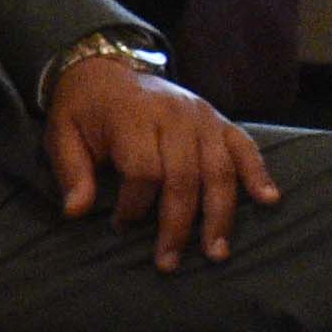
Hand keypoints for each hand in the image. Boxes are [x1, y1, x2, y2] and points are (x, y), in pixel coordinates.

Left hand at [46, 51, 274, 272]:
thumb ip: (72, 173)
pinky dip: (258, 173)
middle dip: (178, 225)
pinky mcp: (220, 120)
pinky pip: (245, 147)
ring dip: (220, 215)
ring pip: (219, 170)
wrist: (107, 68)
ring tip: (216, 253)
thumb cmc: (83, 110)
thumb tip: (75, 213)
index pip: (144, 169)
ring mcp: (203, 117)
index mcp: (134, 116)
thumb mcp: (62, 135)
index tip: (120, 226)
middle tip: (169, 263)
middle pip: (185, 177)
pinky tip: (269, 200)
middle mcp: (175, 115)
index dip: (134, 205)